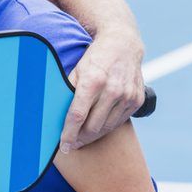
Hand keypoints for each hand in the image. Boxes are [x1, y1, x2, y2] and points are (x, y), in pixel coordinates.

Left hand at [61, 31, 145, 152]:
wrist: (123, 44)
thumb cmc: (95, 57)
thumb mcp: (76, 69)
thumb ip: (67, 90)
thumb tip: (54, 112)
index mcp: (93, 81)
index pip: (77, 115)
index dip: (69, 133)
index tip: (64, 146)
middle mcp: (112, 89)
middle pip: (93, 126)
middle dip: (80, 138)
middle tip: (72, 143)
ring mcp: (127, 96)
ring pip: (107, 127)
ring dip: (93, 136)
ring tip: (83, 138)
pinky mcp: (136, 100)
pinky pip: (119, 122)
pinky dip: (108, 127)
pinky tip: (98, 128)